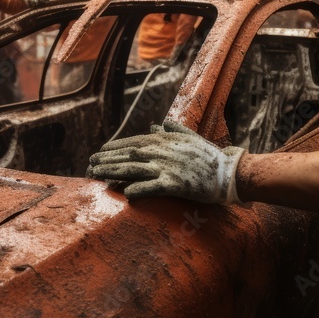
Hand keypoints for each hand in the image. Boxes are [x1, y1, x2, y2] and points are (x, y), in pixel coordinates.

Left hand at [87, 119, 245, 204]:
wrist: (228, 172)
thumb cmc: (209, 156)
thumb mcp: (190, 137)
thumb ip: (172, 130)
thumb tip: (158, 124)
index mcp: (163, 141)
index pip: (132, 142)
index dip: (114, 147)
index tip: (99, 152)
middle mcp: (161, 152)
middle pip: (126, 155)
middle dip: (106, 159)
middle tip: (90, 164)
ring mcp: (166, 168)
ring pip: (131, 169)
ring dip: (111, 171)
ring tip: (96, 175)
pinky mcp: (174, 184)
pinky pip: (151, 187)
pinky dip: (137, 189)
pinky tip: (125, 193)